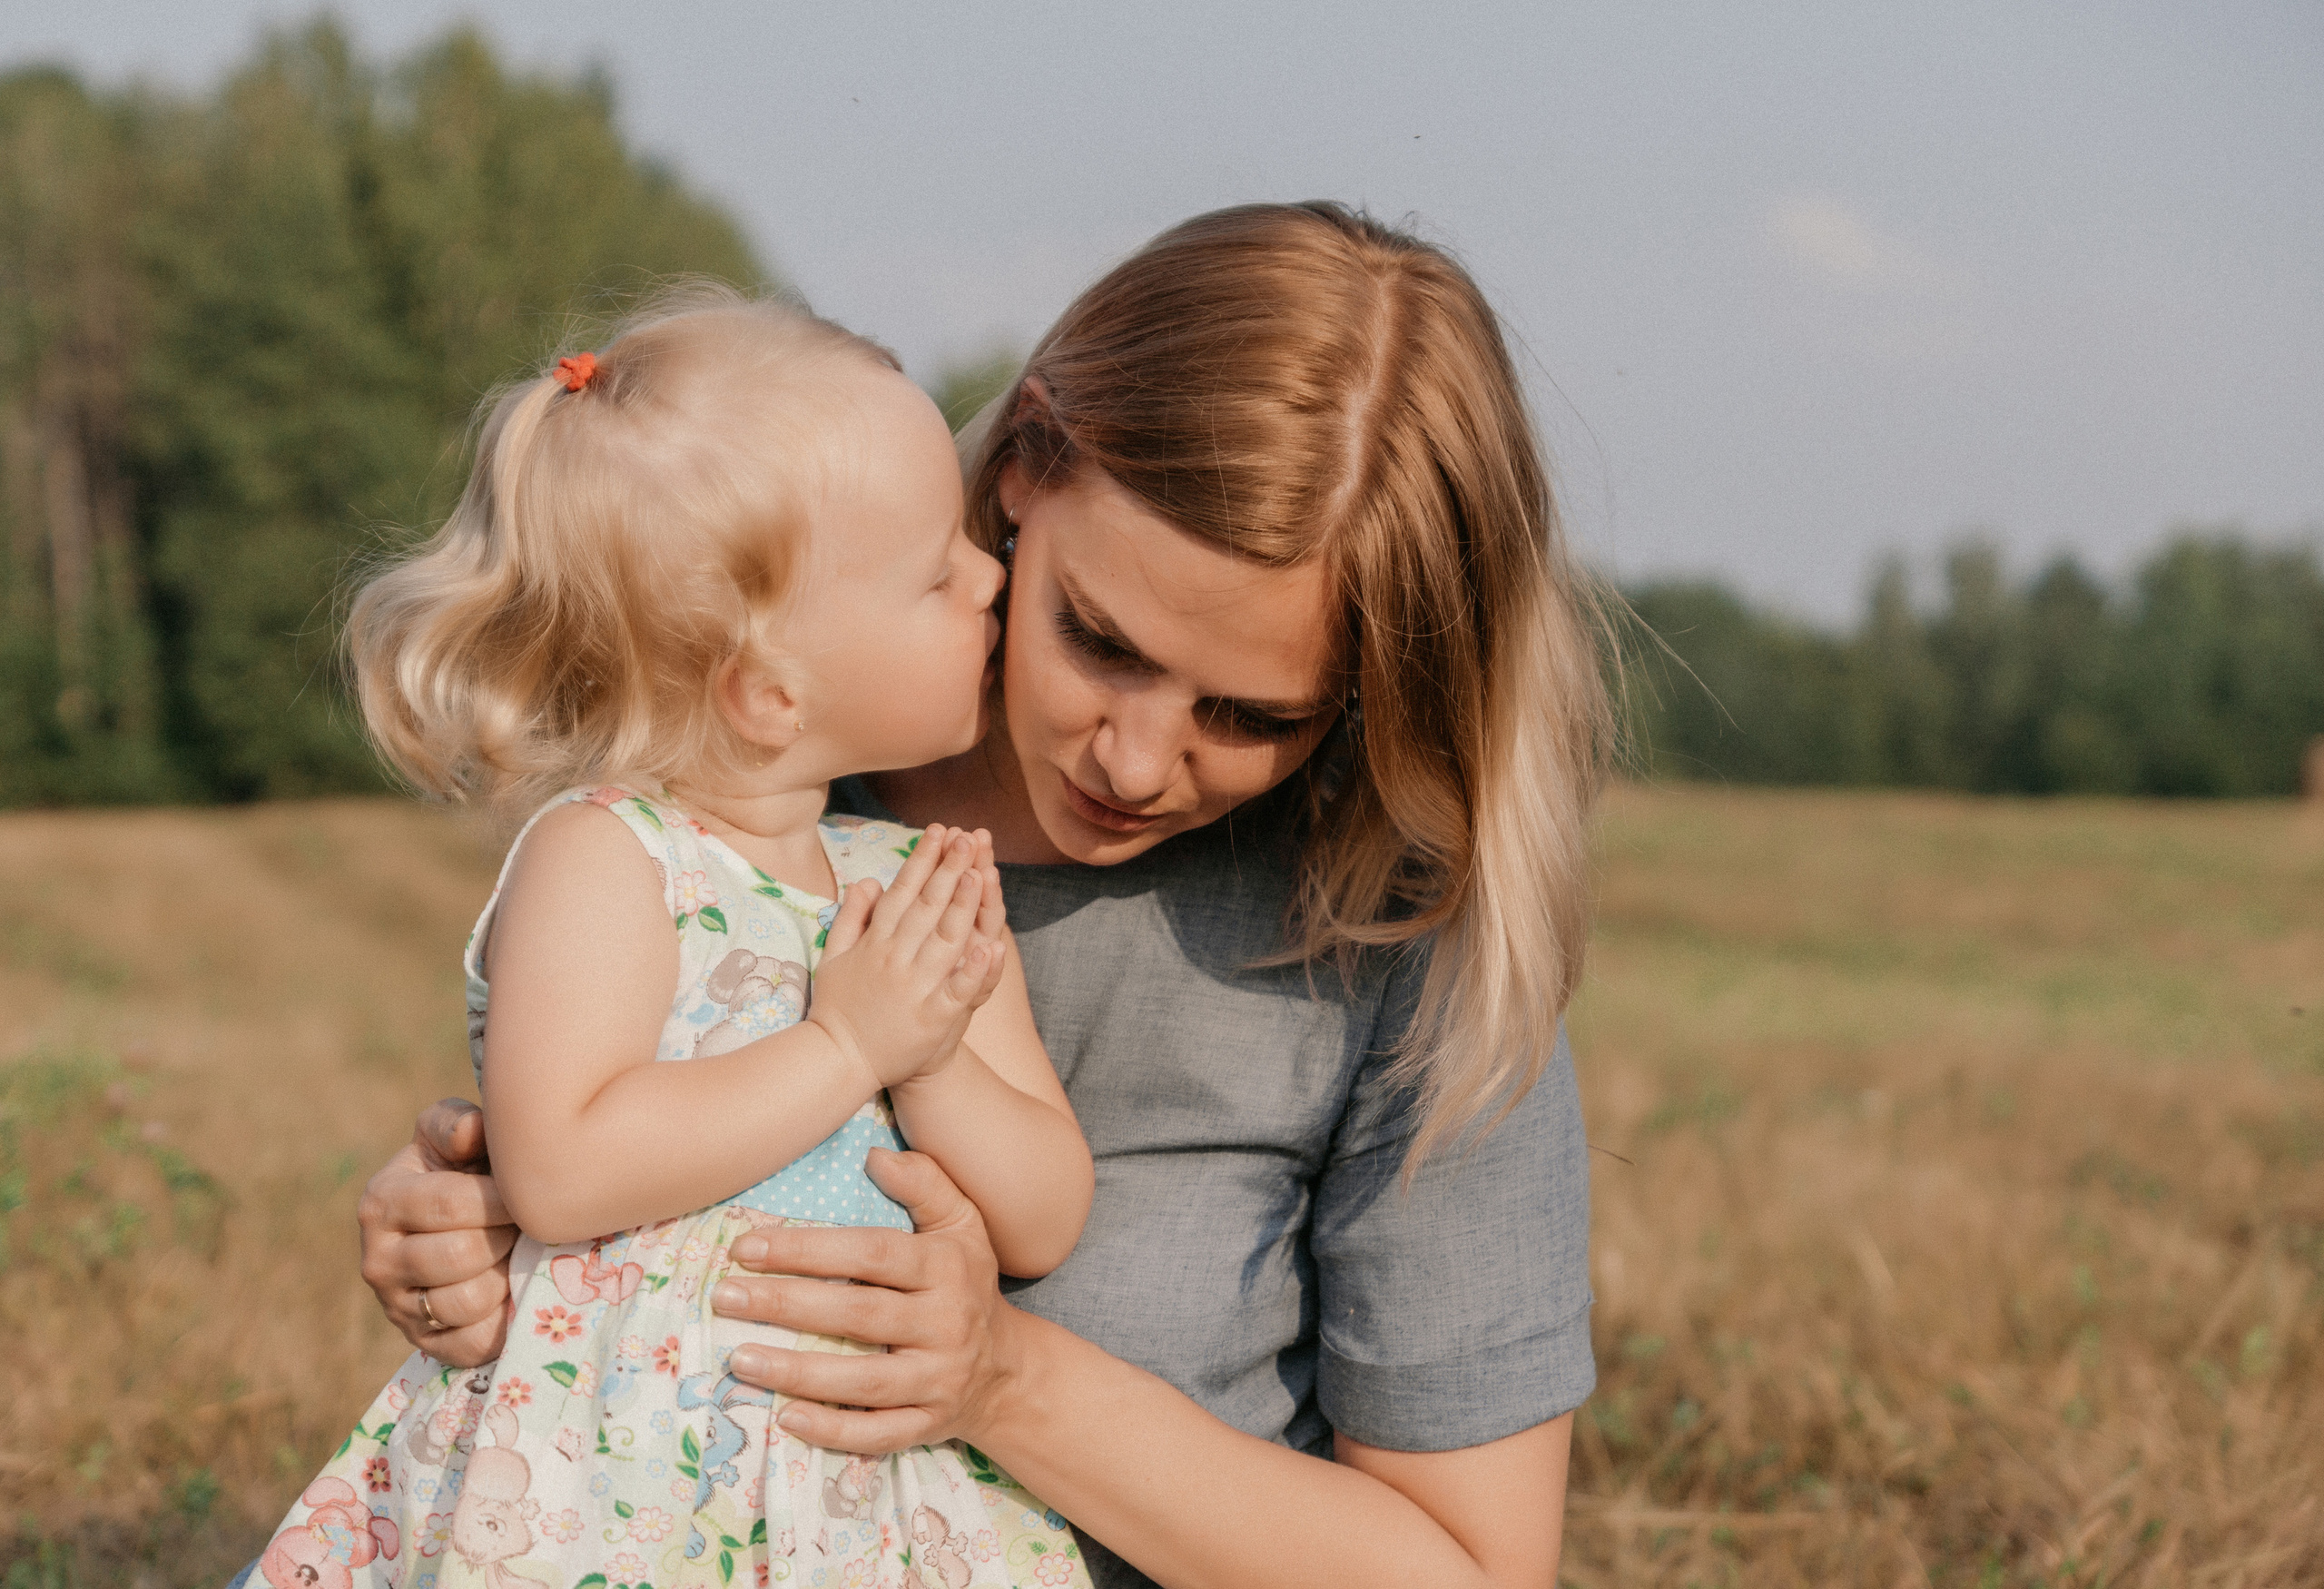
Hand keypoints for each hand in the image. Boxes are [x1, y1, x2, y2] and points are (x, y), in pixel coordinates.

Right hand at [357, 1098, 518, 1366]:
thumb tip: (470, 1135)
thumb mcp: (451, 1134)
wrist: (459, 1224)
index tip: (529, 1190)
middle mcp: (378, 1260)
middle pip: (460, 1255)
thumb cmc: (463, 1168)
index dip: (501, 1198)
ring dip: (506, 1276)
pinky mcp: (425, 1345)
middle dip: (506, 1236)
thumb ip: (457, 1123)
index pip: (449, 1204)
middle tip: (526, 1223)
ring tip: (517, 1253)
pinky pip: (472, 1344)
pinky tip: (513, 1292)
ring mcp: (397, 1308)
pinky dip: (502, 1321)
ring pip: (466, 1302)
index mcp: (382, 1202)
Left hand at [710, 1147, 1021, 1454]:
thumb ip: (925, 1183)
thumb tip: (872, 1155)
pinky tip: (785, 1418)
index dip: (807, 1250)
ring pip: (864, 1382)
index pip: (871, 1254)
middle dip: (788, 1306)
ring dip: (799, 1373)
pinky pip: (878, 1434)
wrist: (1008, 1369)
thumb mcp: (961, 1224)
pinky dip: (832, 1430)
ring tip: (739, 1359)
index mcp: (946, 1268)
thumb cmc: (965, 1283)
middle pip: (860, 1316)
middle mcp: (947, 1324)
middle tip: (725, 1298)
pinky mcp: (929, 1425)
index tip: (747, 1248)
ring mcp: (939, 1380)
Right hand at [809, 825, 1006, 1089]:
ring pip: (945, 941)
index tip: (939, 832)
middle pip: (927, 908)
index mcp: (875, 943)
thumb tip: (867, 880)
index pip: (902, 892)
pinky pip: (958, 990)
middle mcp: (895, 960)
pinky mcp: (933, 1018)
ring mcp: (915, 988)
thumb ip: (851, 916)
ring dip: (963, 907)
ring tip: (979, 874)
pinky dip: (974, 969)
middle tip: (968, 838)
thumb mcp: (833, 956)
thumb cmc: (837, 1007)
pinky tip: (990, 947)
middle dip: (948, 870)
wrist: (839, 1061)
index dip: (922, 860)